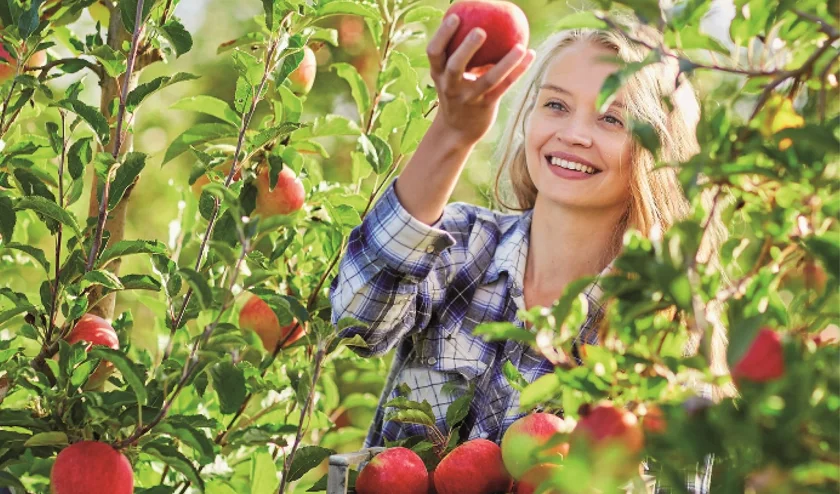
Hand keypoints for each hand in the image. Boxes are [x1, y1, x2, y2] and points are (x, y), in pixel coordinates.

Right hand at [427, 14, 535, 144]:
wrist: (456, 131)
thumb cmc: (457, 93)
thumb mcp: (450, 75)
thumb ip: (459, 54)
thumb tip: (477, 18)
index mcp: (439, 74)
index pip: (434, 52)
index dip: (442, 34)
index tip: (455, 17)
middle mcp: (450, 86)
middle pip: (455, 65)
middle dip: (466, 48)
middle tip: (481, 31)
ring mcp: (468, 98)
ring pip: (488, 79)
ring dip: (505, 63)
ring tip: (520, 46)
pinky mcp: (485, 106)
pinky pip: (504, 87)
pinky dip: (517, 71)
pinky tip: (530, 54)